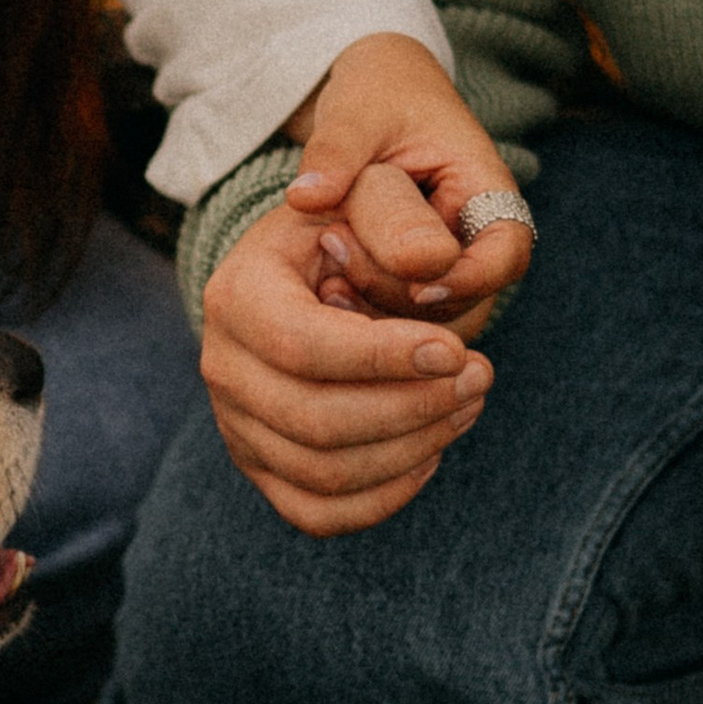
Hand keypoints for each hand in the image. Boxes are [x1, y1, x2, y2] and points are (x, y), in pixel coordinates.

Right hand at [199, 34, 529, 539]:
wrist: (314, 260)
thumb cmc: (348, 222)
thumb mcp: (368, 191)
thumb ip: (392, 212)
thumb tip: (422, 262)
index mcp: (237, 293)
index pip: (306, 348)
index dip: (387, 360)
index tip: (459, 348)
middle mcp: (221, 365)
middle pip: (318, 423)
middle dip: (414, 407)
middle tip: (480, 374)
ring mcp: (237, 423)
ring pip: (324, 472)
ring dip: (413, 447)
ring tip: (468, 401)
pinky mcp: (264, 467)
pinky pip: (318, 512)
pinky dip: (384, 496)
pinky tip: (431, 450)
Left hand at [282, 32, 534, 335]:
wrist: (371, 98)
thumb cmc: (378, 94)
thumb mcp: (357, 112)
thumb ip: (337, 151)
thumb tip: (306, 196)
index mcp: (483, 186)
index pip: (508, 250)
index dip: (474, 278)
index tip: (420, 285)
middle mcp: (474, 233)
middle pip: (468, 295)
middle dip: (405, 295)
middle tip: (339, 271)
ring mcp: (446, 260)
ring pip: (433, 316)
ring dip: (381, 310)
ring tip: (325, 285)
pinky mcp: (411, 278)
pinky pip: (400, 313)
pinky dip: (367, 311)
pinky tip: (324, 293)